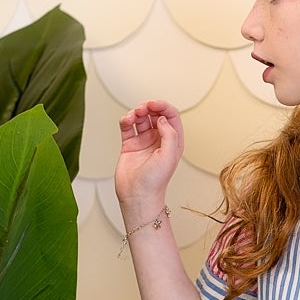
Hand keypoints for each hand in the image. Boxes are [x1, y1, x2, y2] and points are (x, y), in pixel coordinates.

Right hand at [115, 99, 183, 215]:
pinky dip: (126, 120)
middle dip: (149, 107)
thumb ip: (170, 134)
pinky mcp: (130, 144)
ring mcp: (144, 141)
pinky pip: (128, 126)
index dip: (163, 106)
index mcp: (173, 141)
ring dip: (136, 112)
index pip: (171, 116)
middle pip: (156, 114)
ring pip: (141, 118)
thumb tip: (162, 119)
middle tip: (142, 108)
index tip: (153, 104)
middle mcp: (159, 140)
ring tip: (133, 115)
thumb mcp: (170, 156)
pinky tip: (126, 121)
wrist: (137, 195)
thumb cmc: (155, 181)